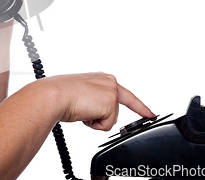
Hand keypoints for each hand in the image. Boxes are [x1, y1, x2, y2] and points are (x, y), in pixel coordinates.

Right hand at [35, 73, 154, 130]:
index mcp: (102, 78)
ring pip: (110, 119)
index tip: (150, 114)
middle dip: (101, 117)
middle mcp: (109, 82)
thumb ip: (93, 100)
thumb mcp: (80, 94)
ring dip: (94, 120)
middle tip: (84, 112)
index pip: (125, 95)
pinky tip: (84, 113)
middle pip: (114, 111)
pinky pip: (106, 126)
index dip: (139, 106)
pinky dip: (94, 125)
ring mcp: (111, 91)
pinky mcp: (111, 103)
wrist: (53, 96)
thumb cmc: (59, 95)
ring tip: (80, 109)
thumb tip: (89, 110)